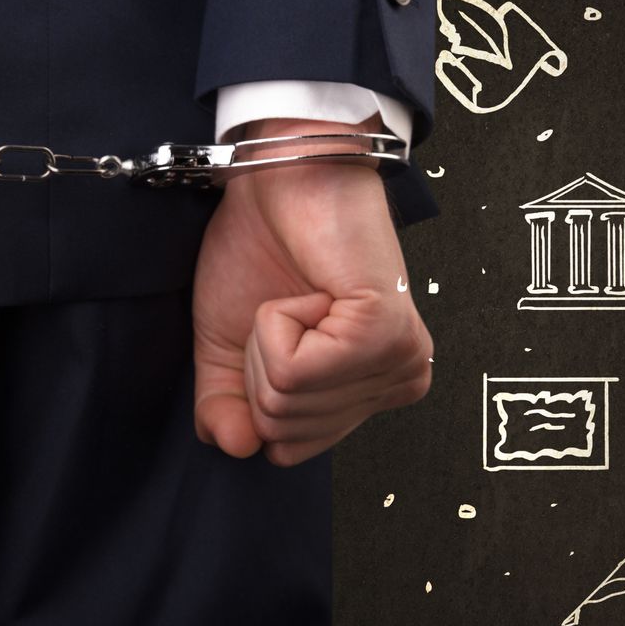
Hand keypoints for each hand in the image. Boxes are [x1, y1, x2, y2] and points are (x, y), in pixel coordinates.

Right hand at [191, 117, 432, 465]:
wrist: (281, 176)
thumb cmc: (263, 245)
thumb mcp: (228, 346)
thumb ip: (225, 406)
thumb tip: (237, 446)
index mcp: (370, 390)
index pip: (288, 449)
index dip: (254, 391)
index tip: (273, 327)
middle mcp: (398, 380)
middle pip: (284, 433)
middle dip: (257, 367)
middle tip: (284, 307)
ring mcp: (398, 359)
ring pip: (288, 405)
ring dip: (267, 339)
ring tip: (298, 292)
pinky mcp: (385, 333)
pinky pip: (296, 370)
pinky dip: (275, 323)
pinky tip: (309, 288)